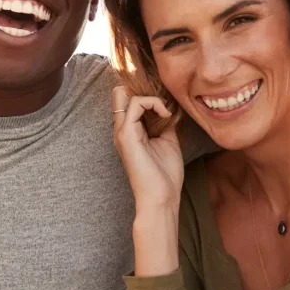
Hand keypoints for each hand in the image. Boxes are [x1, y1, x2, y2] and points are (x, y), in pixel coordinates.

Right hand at [112, 86, 183, 210]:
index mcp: (130, 132)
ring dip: (151, 98)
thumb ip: (165, 124)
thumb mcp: (168, 141)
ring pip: (124, 94)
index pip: (127, 100)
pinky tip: (165, 115)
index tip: (166, 106)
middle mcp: (121, 130)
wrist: (161, 197)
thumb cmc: (165, 175)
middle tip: (162, 103)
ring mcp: (121, 131)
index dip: (146, 95)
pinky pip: (135, 104)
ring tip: (165, 112)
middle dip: (143, 91)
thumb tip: (169, 108)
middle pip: (119, 94)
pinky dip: (153, 103)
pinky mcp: (126, 134)